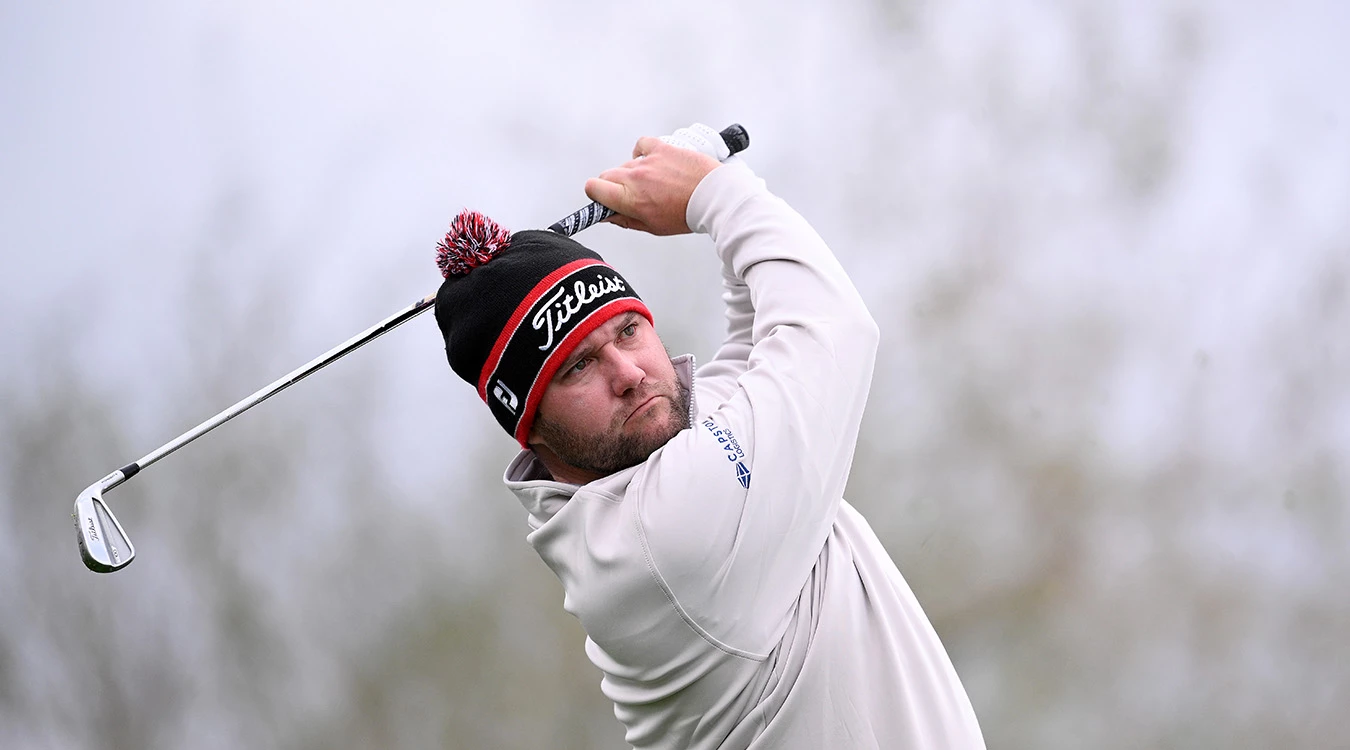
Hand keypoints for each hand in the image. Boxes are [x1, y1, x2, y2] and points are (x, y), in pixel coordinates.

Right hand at [584, 134, 721, 235]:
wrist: (714, 197)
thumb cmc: (687, 214)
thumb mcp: (654, 227)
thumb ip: (626, 220)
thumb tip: (609, 215)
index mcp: (630, 199)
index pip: (593, 188)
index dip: (597, 194)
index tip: (605, 199)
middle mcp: (635, 178)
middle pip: (606, 175)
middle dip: (614, 186)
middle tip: (631, 195)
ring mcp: (647, 161)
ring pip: (626, 165)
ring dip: (633, 173)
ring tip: (653, 183)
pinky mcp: (661, 148)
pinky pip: (641, 145)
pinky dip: (643, 153)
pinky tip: (652, 162)